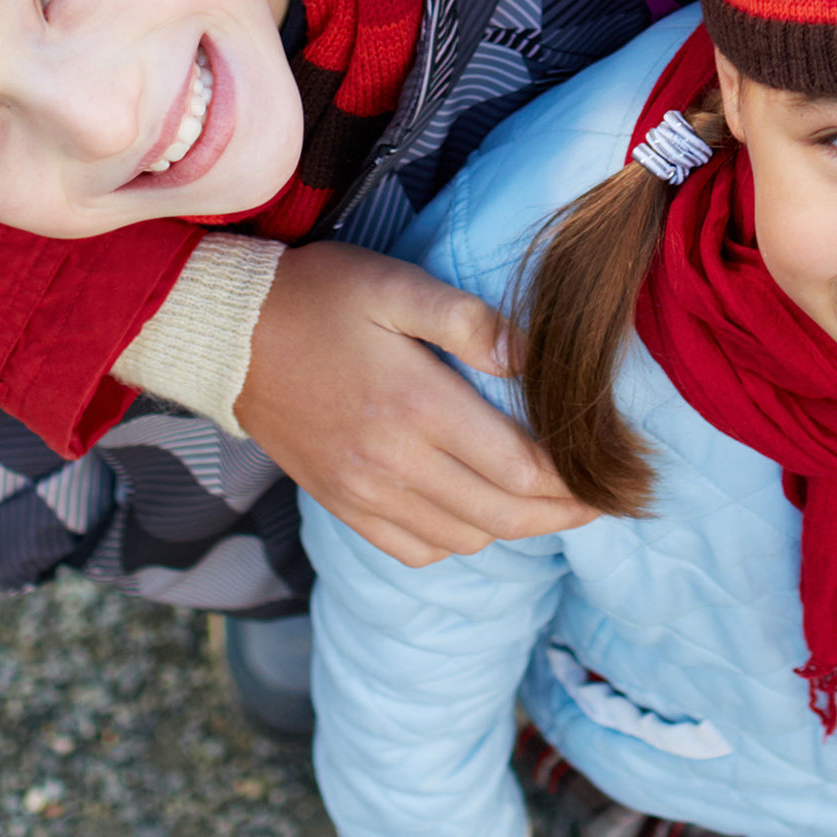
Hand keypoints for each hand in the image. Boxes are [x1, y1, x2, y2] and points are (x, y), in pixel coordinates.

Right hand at [232, 243, 589, 567]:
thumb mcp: (396, 285)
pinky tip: (477, 511)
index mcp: (414, 406)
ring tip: (546, 500)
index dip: (575, 479)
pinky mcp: (341, 504)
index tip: (611, 471)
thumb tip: (535, 358)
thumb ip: (470, 320)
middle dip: (562, 513)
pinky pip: (416, 550)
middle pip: (502, 515)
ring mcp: (362, 493)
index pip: (520, 468)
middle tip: (598, 497)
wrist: (225, 335)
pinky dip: (459, 540)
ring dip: (514, 526)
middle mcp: (390, 464)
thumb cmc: (318, 296)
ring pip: (465, 538)